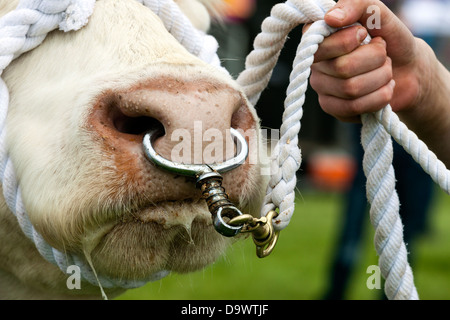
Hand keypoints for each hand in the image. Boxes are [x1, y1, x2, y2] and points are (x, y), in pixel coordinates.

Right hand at [307, 0, 426, 121]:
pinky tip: (383, 89)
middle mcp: (315, 65)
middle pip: (343, 68)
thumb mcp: (378, 14)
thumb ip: (357, 6)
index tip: (365, 34)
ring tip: (385, 71)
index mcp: (319, 40)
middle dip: (375, 59)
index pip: (323, 45)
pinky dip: (379, 96)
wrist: (409, 69)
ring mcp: (323, 89)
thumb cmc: (390, 39)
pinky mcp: (334, 109)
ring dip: (381, 77)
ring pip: (351, 89)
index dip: (350, 41)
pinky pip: (355, 107)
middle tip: (382, 54)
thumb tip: (331, 18)